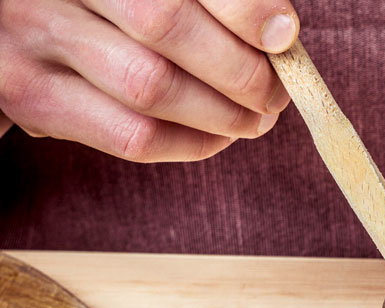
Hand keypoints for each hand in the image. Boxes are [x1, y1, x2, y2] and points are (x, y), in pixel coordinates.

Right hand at [0, 0, 298, 161]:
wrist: (9, 24)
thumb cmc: (98, 8)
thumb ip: (201, 3)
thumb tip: (277, 33)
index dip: (241, 9)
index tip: (284, 34)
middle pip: (165, 26)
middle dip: (239, 68)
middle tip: (274, 90)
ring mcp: (33, 38)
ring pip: (151, 86)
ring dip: (223, 113)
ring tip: (256, 117)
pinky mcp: (29, 97)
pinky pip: (130, 135)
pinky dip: (190, 143)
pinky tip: (219, 136)